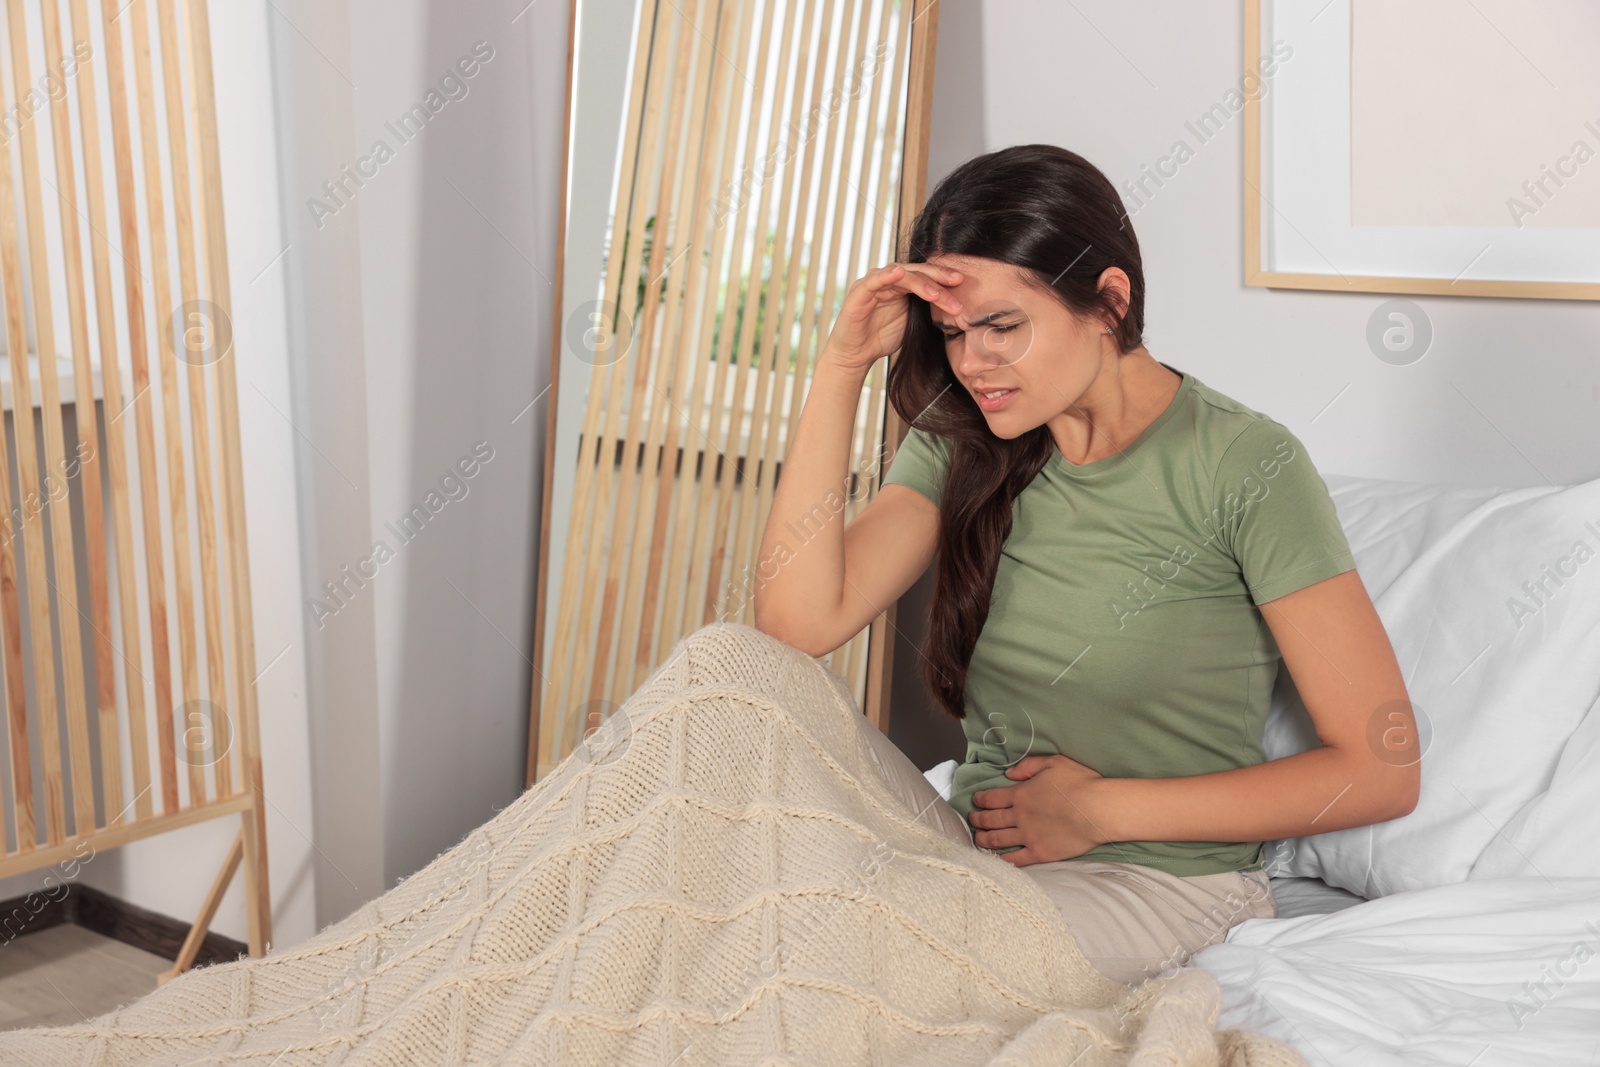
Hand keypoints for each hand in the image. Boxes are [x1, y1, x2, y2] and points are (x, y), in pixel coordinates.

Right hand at [822, 262, 963, 372]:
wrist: (855, 356)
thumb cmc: (882, 338)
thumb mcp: (912, 323)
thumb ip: (928, 310)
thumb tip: (958, 307)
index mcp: (902, 286)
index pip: (926, 276)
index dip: (944, 278)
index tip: (963, 283)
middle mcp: (888, 280)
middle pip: (917, 272)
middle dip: (938, 277)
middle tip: (958, 281)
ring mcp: (873, 284)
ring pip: (900, 275)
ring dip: (920, 283)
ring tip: (936, 293)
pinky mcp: (858, 293)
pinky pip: (874, 280)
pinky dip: (886, 275)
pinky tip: (899, 273)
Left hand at [968, 754, 1110, 866]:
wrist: (1098, 810)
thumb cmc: (1079, 783)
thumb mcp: (1053, 762)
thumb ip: (1028, 766)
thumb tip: (1008, 773)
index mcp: (1020, 794)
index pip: (991, 798)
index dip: (979, 800)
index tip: (974, 802)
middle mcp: (1019, 816)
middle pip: (990, 820)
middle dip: (977, 819)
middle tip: (972, 820)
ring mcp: (1028, 836)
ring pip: (997, 840)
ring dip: (983, 839)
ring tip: (978, 838)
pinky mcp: (1040, 853)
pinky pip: (1016, 860)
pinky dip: (1002, 860)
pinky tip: (996, 859)